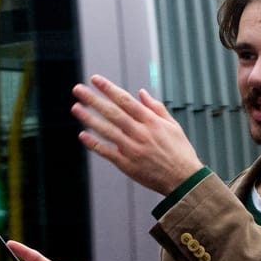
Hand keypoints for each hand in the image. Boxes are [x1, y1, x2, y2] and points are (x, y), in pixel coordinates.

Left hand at [72, 74, 204, 194]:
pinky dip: (94, 144)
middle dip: (93, 100)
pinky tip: (83, 135)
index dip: (109, 89)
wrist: (184, 180)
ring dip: (89, 119)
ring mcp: (133, 149)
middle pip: (112, 113)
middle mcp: (140, 133)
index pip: (125, 101)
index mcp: (151, 122)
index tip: (95, 79)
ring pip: (107, 131)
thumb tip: (141, 93)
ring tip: (76, 108)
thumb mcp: (173, 126)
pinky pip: (107, 152)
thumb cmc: (180, 152)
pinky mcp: (127, 165)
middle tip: (78, 89)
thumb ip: (156, 108)